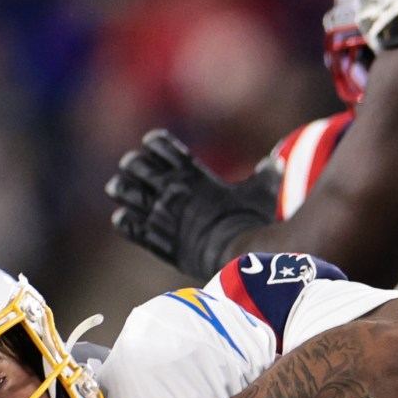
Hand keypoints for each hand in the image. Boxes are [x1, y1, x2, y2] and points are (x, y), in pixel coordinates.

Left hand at [105, 130, 277, 280]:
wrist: (239, 255)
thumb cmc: (252, 221)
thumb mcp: (261, 191)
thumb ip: (265, 175)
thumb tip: (276, 163)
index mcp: (191, 173)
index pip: (159, 144)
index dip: (153, 143)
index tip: (152, 147)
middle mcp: (171, 190)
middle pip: (135, 165)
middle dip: (133, 165)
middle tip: (133, 169)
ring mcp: (161, 215)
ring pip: (125, 192)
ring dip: (122, 189)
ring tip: (120, 189)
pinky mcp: (157, 241)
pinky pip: (128, 226)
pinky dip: (124, 221)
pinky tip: (124, 219)